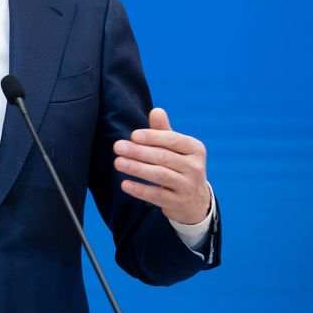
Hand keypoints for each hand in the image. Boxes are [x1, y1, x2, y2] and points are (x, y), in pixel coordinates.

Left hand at [112, 107, 210, 224]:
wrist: (195, 200)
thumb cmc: (180, 165)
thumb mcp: (176, 148)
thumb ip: (164, 130)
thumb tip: (156, 110)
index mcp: (195, 149)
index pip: (173, 140)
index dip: (152, 137)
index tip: (133, 135)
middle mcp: (195, 167)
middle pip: (163, 157)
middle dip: (138, 152)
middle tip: (118, 147)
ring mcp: (188, 186)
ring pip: (160, 175)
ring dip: (137, 168)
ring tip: (118, 163)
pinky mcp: (178, 202)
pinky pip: (157, 196)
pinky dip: (140, 190)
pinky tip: (125, 184)